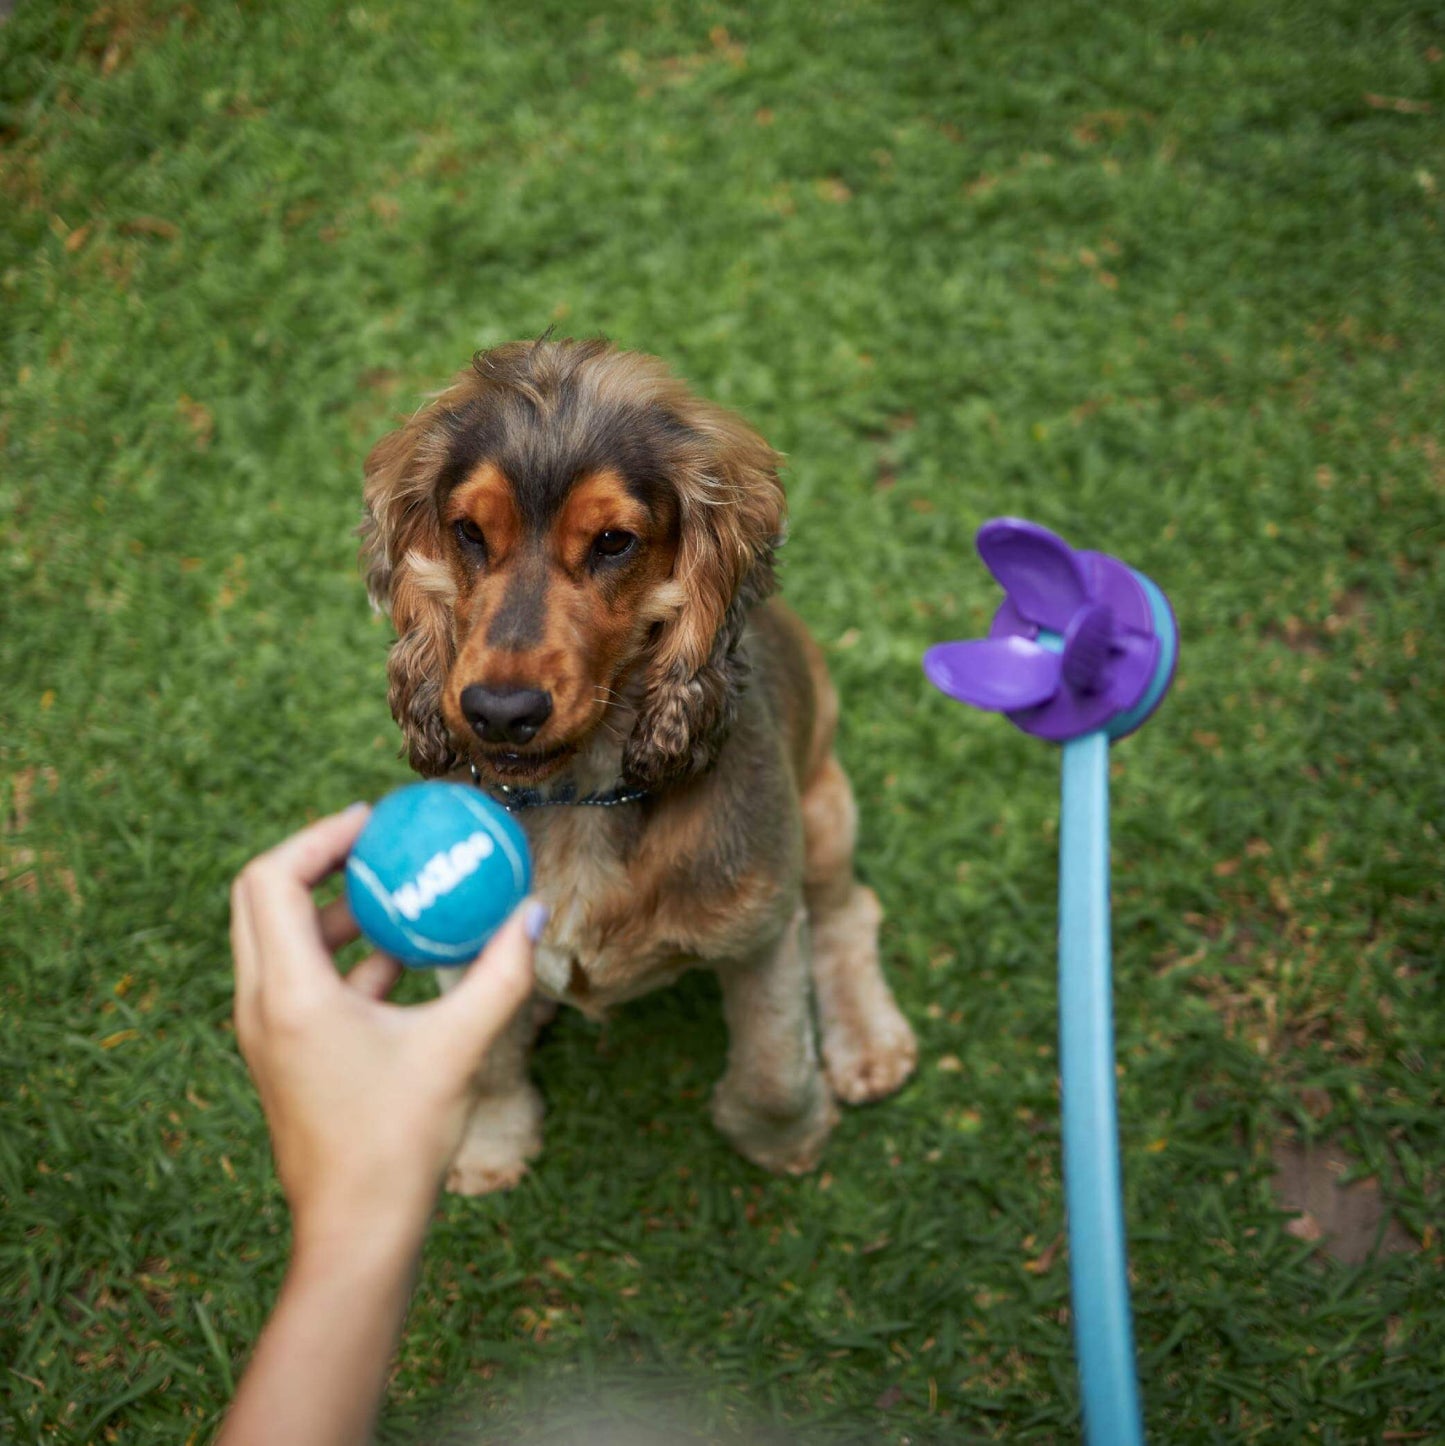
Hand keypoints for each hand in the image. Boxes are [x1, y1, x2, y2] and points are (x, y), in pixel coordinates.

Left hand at [229, 804, 538, 1250]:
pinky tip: (404, 958)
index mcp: (289, 995)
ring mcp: (267, 1033)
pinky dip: (341, 953)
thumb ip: (500, 974)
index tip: (374, 821)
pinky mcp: (284, 1055)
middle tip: (378, 841)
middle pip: (262, 900)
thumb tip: (534, 912)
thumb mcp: (458, 1048)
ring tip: (396, 892)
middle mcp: (262, 1005)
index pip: (272, 881)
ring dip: (330, 907)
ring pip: (278, 939)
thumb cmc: (400, 1142)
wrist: (355, 1231)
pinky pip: (299, 979)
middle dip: (317, 859)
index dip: (317, 837)